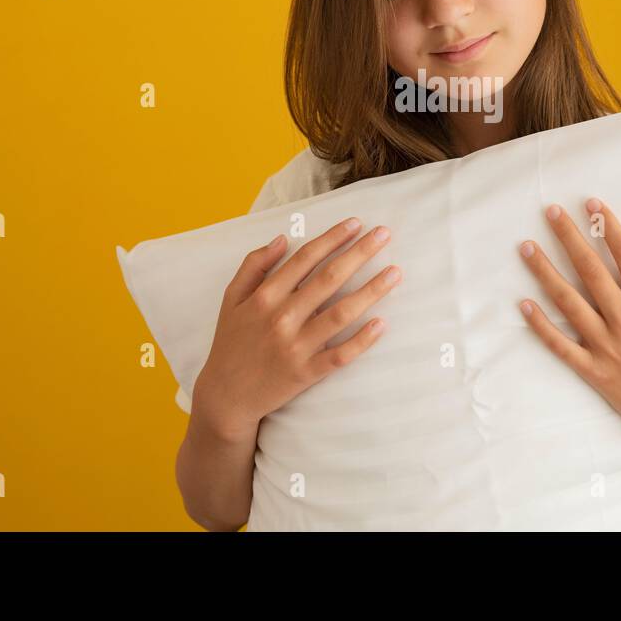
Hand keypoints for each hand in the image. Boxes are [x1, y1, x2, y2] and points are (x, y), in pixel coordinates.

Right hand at [191, 218, 400, 442]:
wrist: (225, 396)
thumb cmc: (231, 343)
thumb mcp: (231, 299)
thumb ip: (253, 265)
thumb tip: (281, 238)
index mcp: (264, 296)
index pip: (305, 258)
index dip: (333, 238)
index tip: (356, 223)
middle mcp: (282, 318)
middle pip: (329, 278)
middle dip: (359, 253)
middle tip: (384, 234)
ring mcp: (296, 347)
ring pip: (340, 314)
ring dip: (371, 291)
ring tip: (395, 273)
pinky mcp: (306, 373)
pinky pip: (339, 355)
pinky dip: (361, 341)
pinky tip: (382, 324)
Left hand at [516, 198, 620, 451]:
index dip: (608, 226)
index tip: (591, 203)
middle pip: (590, 270)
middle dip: (568, 237)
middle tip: (549, 211)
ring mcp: (605, 346)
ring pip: (567, 302)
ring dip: (544, 272)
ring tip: (526, 247)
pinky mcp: (592, 370)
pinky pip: (559, 345)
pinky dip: (540, 325)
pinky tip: (523, 303)